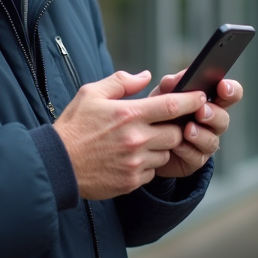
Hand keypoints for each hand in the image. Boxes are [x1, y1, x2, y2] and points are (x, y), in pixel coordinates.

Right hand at [53, 70, 210, 199]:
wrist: (57, 164)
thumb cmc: (73, 126)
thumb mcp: (91, 94)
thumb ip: (121, 82)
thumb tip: (146, 76)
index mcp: (129, 114)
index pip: (173, 105)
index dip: (192, 100)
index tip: (200, 97)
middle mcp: (136, 139)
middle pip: (176, 133)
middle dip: (175, 127)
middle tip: (163, 124)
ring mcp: (136, 163)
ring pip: (166, 153)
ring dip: (160, 147)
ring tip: (141, 141)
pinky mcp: (132, 181)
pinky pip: (153, 172)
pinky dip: (148, 165)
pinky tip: (130, 158)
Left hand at [149, 72, 242, 177]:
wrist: (146, 143)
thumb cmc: (159, 113)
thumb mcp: (161, 95)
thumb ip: (171, 85)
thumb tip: (176, 79)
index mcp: (208, 102)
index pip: (229, 93)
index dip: (231, 90)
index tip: (223, 86)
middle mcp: (211, 122)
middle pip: (224, 118)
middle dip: (214, 114)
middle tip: (201, 111)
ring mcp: (205, 142)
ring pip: (212, 140)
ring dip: (201, 134)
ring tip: (188, 130)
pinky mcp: (195, 160)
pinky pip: (196, 156)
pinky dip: (186, 150)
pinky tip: (176, 145)